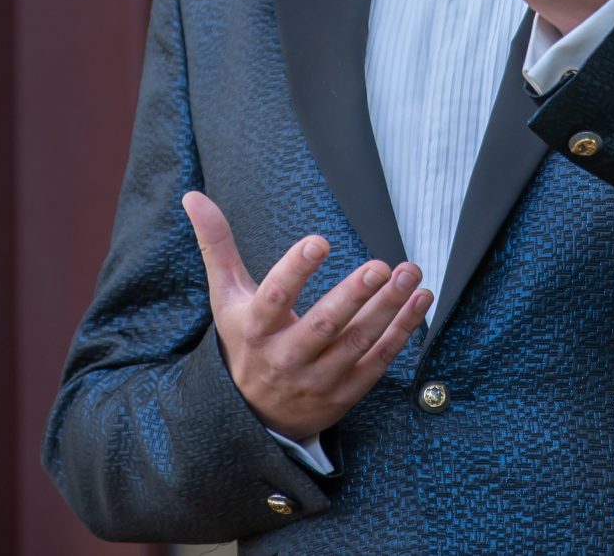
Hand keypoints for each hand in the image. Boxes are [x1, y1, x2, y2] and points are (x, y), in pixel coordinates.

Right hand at [181, 189, 431, 441]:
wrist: (253, 417)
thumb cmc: (243, 342)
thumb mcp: (226, 297)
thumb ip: (216, 246)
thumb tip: (194, 196)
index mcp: (255, 329)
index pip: (274, 297)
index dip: (296, 270)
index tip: (319, 241)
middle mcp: (286, 357)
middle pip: (323, 326)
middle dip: (353, 296)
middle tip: (380, 266)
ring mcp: (318, 379)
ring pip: (357, 343)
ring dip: (387, 309)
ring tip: (409, 274)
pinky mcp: (345, 393)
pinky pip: (378, 360)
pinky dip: (402, 331)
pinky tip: (419, 300)